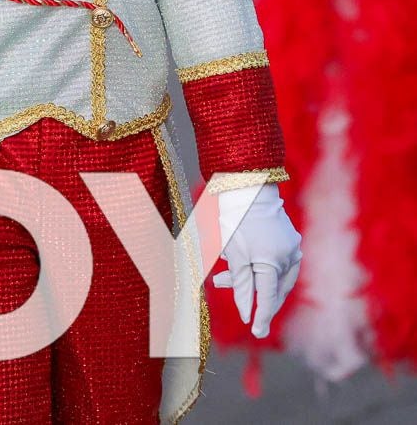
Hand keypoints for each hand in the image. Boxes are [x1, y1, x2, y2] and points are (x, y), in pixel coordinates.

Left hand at [211, 183, 301, 337]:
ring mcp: (292, 248)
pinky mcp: (291, 239)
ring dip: (253, 278)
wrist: (248, 186)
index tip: (257, 332)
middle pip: (272, 288)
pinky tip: (241, 262)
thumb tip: (246, 314)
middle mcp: (289, 257)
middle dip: (251, 293)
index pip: (268, 298)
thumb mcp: (234, 253)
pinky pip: (279, 262)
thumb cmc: (236, 218)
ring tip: (225, 274)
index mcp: (273, 262)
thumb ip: (241, 286)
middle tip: (229, 293)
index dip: (261, 316)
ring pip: (275, 275)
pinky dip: (261, 266)